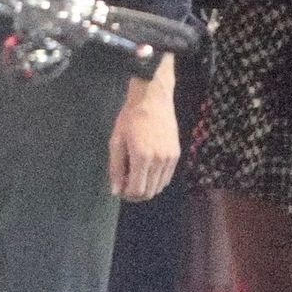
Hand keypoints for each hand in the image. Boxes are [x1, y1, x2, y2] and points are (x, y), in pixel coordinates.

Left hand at [108, 69, 180, 200]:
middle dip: (135, 193)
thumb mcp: (116, 141)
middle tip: (126, 183)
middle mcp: (159, 160)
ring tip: (136, 174)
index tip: (119, 187)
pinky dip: (156, 179)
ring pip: (159, 186)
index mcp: (142, 157)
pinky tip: (147, 169)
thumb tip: (116, 190)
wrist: (152, 98)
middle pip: (149, 192)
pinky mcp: (176, 154)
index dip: (126, 194)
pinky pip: (167, 177)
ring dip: (146, 186)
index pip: (137, 190)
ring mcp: (170, 158)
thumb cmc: (130, 117)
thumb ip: (116, 168)